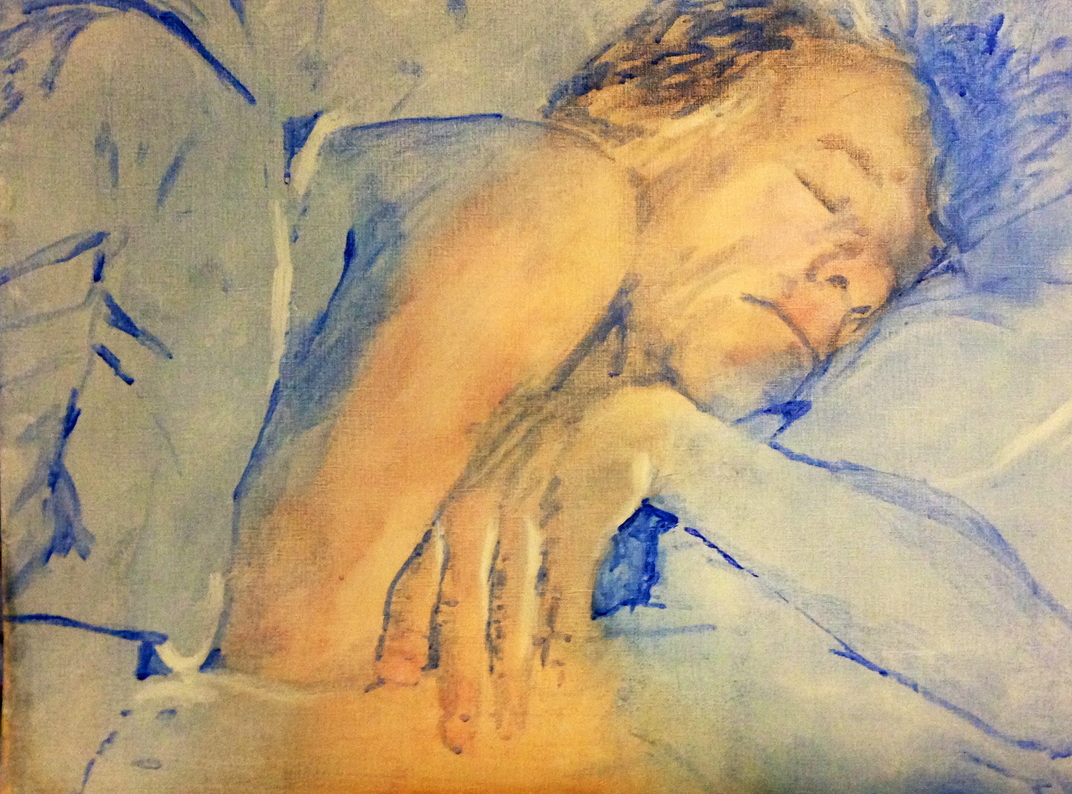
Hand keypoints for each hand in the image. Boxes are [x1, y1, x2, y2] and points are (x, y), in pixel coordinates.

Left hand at [373, 382, 691, 752]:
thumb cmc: (538, 455)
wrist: (605, 405)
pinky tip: (555, 677)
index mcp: (454, 507)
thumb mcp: (487, 484)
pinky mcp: (579, 514)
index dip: (407, 631)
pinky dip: (560, 636)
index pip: (420, 578)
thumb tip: (425, 607)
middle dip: (461, 679)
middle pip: (467, 608)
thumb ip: (457, 544)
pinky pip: (566, 589)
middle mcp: (483, 511)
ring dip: (511, 676)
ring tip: (508, 725)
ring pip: (516, 611)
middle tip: (458, 738)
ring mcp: (532, 513)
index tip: (395, 680)